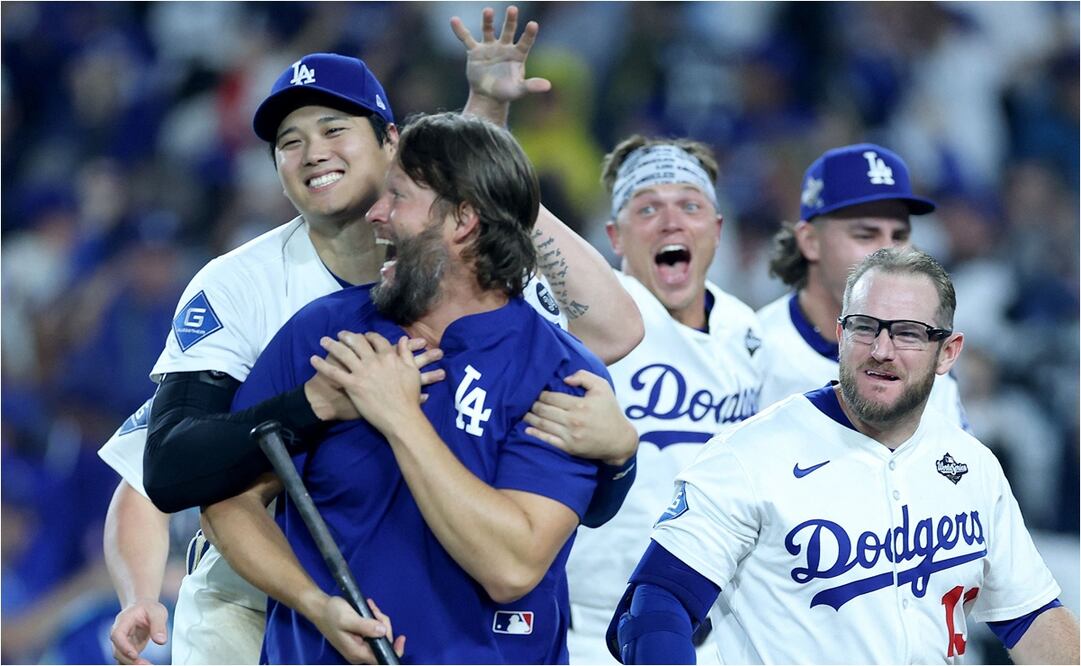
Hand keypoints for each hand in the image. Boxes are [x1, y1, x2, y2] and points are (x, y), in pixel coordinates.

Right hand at [110, 599, 167, 664]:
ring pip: (121, 658)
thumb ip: (158, 625)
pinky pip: (127, 660)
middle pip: (117, 651)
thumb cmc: (148, 608)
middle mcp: (119, 634)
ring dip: (132, 664)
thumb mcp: (157, 612)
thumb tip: (161, 641)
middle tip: (146, 665)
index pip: (117, 635)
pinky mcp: (128, 650)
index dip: (124, 646)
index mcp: (123, 622)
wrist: (143, 608)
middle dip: (130, 660)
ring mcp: (122, 644)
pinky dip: (134, 665)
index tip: (134, 655)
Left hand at [311, 333, 426, 434]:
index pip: (377, 340)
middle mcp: (374, 361)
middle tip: (341, 334)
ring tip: (324, 341)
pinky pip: (334, 372)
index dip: (369, 336)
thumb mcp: (413, 372)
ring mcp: (362, 373)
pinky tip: (313, 359)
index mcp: (389, 356)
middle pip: (357, 343)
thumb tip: (403, 339)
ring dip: (332, 345)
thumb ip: (406, 354)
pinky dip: (322, 365)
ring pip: (343, 354)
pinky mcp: (352, 385)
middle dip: (348, 336)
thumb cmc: (410, 397)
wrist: (402, 417)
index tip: (364, 336)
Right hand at [312, 595, 404, 663]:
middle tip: (374, 610)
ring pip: (379, 634)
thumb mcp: (349, 618)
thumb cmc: (332, 613)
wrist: (319, 608)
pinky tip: (369, 608)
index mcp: (357, 653)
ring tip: (369, 606)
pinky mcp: (359, 638)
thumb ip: (366, 626)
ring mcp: (359, 646)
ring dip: (378, 619)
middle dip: (382, 625)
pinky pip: (373, 630)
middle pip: (382, 643)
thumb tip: (383, 633)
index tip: (401, 637)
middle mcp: (360, 653)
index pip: (382, 658)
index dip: (394, 649)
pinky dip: (373, 619)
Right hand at [452, 5, 550, 108]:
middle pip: (508, 30)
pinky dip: (460, 30)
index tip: (533, 24)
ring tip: (488, 11)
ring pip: (488, 30)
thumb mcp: (519, 90)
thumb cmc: (506, 92)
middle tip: (512, 9)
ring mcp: (489, 47)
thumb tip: (548, 86)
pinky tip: (454, 20)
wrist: (488, 96)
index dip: (529, 34)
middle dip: (510, 20)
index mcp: (518, 54)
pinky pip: (466, 38)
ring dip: (488, 21)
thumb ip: (531, 86)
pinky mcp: (475, 51)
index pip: (525, 42)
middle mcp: (505, 47)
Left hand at [524, 370, 638, 465]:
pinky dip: (535, 434)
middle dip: (532, 404)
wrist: (619, 440)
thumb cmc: (610, 411)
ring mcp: (570, 436)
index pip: (551, 397)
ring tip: (523, 412)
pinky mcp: (569, 448)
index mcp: (579, 405)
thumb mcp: (602, 387)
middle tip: (525, 400)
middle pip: (544, 410)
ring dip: (530, 418)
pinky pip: (547, 440)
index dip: (540, 393)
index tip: (535, 391)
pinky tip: (527, 430)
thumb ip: (584, 377)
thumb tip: (565, 379)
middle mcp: (573, 421)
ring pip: (543, 424)